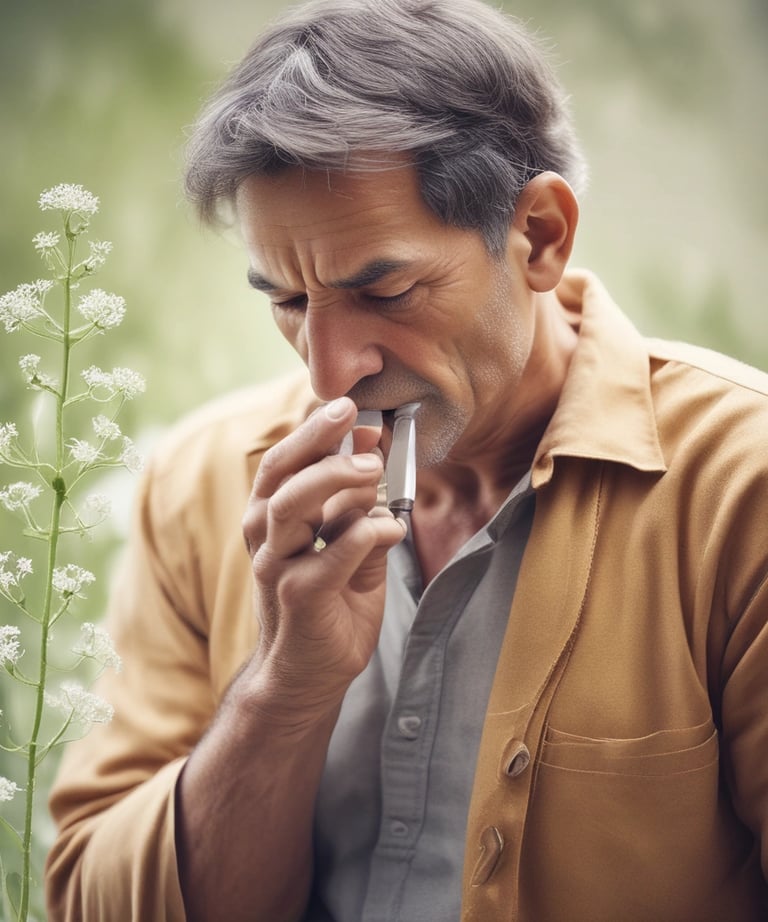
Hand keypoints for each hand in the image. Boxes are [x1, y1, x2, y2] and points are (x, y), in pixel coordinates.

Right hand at [241, 396, 405, 719]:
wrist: (307, 676)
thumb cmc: (328, 607)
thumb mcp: (348, 550)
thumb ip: (356, 512)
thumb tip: (375, 462)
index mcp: (272, 519)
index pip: (285, 462)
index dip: (316, 432)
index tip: (354, 410)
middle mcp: (265, 536)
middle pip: (280, 473)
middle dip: (318, 439)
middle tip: (361, 422)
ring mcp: (276, 566)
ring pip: (291, 505)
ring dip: (337, 479)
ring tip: (376, 471)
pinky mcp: (299, 595)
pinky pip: (330, 553)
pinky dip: (365, 532)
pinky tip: (390, 528)